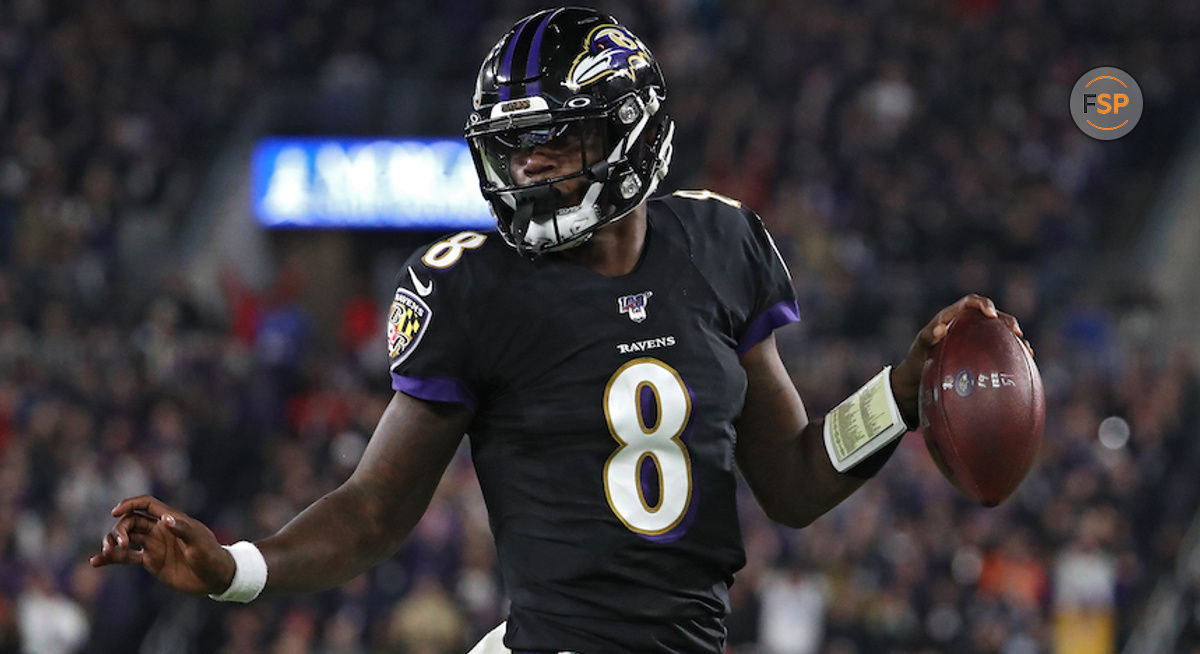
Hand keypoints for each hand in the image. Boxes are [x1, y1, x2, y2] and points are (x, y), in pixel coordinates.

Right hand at [90, 495, 235, 595]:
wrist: (215, 577)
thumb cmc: (211, 556)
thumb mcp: (199, 543)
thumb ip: (183, 530)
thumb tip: (165, 519)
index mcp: (171, 519)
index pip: (146, 505)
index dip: (130, 504)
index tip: (115, 512)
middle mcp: (160, 530)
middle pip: (132, 521)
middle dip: (120, 529)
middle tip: (119, 544)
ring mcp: (154, 545)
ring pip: (126, 538)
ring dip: (112, 542)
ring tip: (105, 552)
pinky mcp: (151, 561)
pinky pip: (126, 557)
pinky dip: (111, 559)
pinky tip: (96, 561)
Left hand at [890, 294, 1027, 426]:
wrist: (918, 381)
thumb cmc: (916, 362)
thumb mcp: (918, 350)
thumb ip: (926, 337)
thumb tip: (940, 328)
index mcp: (952, 317)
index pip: (970, 302)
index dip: (983, 304)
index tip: (990, 314)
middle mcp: (967, 325)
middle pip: (992, 316)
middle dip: (1007, 320)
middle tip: (1015, 332)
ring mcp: (976, 339)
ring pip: (1000, 333)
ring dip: (1015, 338)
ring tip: (1027, 349)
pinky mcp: (983, 354)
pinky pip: (1001, 350)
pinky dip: (1014, 353)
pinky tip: (1026, 363)